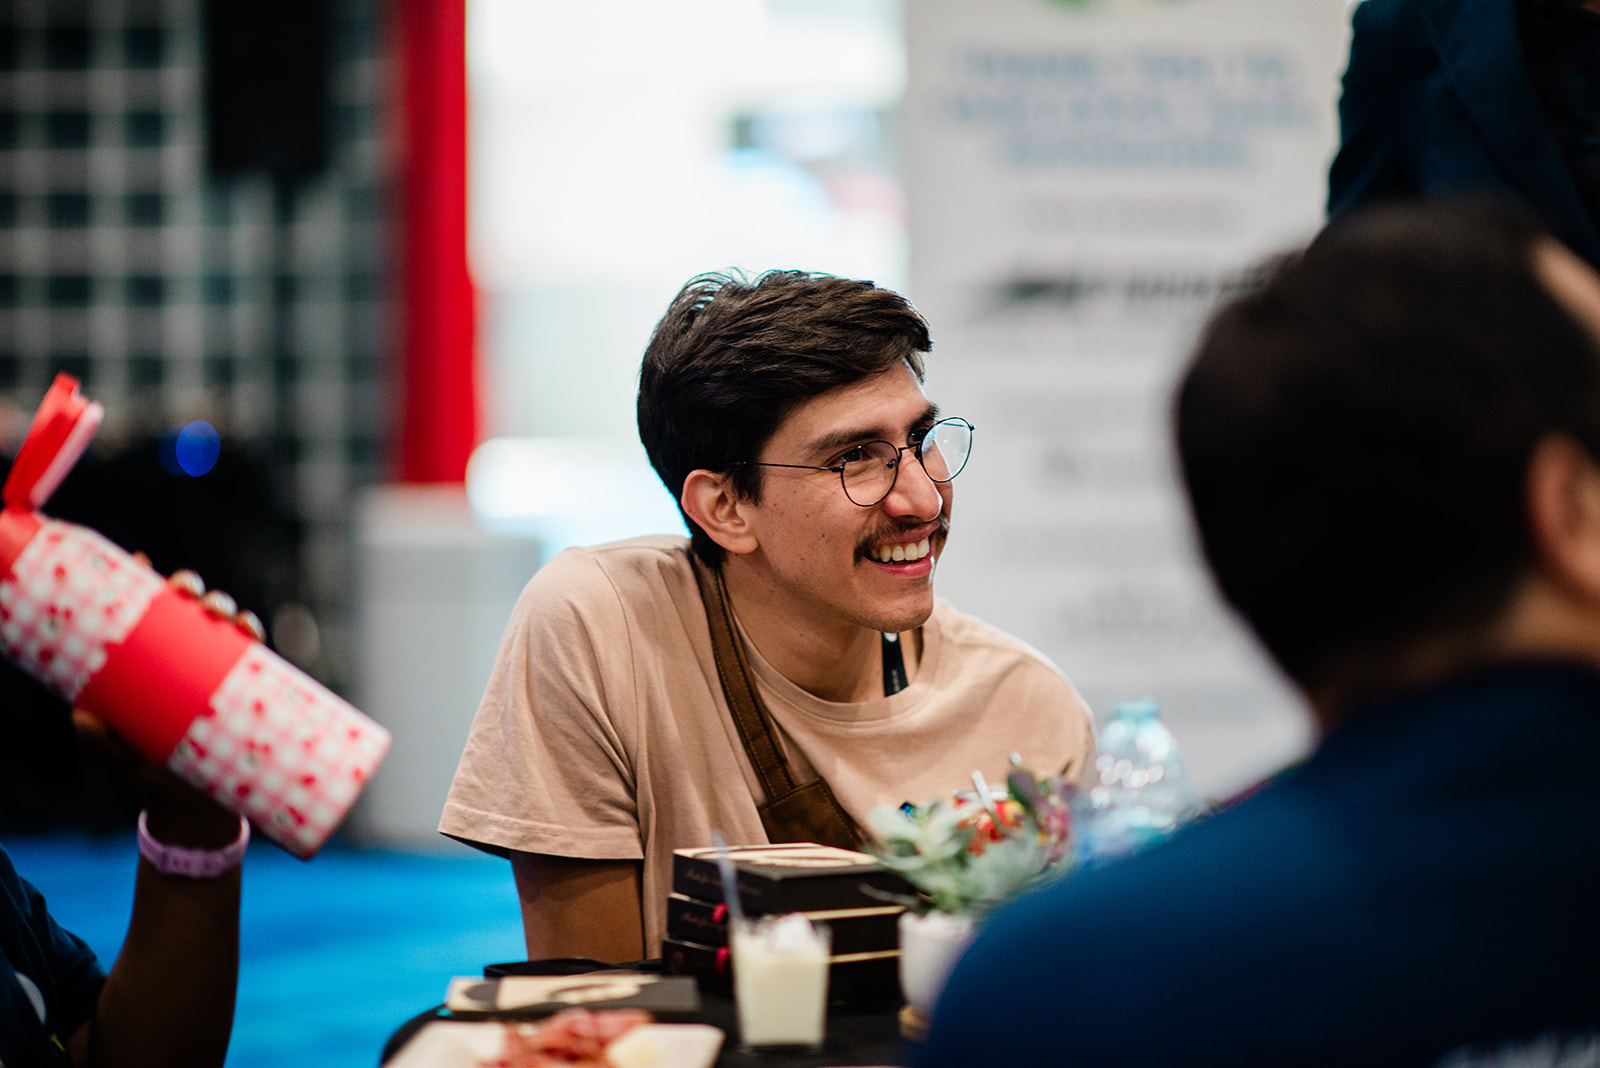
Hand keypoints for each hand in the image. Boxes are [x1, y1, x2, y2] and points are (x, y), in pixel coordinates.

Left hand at [74, 563, 263, 847]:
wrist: (196, 812)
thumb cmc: (153, 778)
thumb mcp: (124, 759)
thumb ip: (102, 740)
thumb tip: (81, 716)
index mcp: (155, 665)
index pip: (151, 614)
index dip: (147, 582)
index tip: (143, 563)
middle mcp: (189, 662)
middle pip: (191, 610)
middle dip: (194, 591)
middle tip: (189, 595)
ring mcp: (219, 674)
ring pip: (226, 626)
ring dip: (227, 608)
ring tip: (223, 615)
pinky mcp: (247, 693)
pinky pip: (255, 657)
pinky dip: (254, 636)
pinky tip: (250, 629)